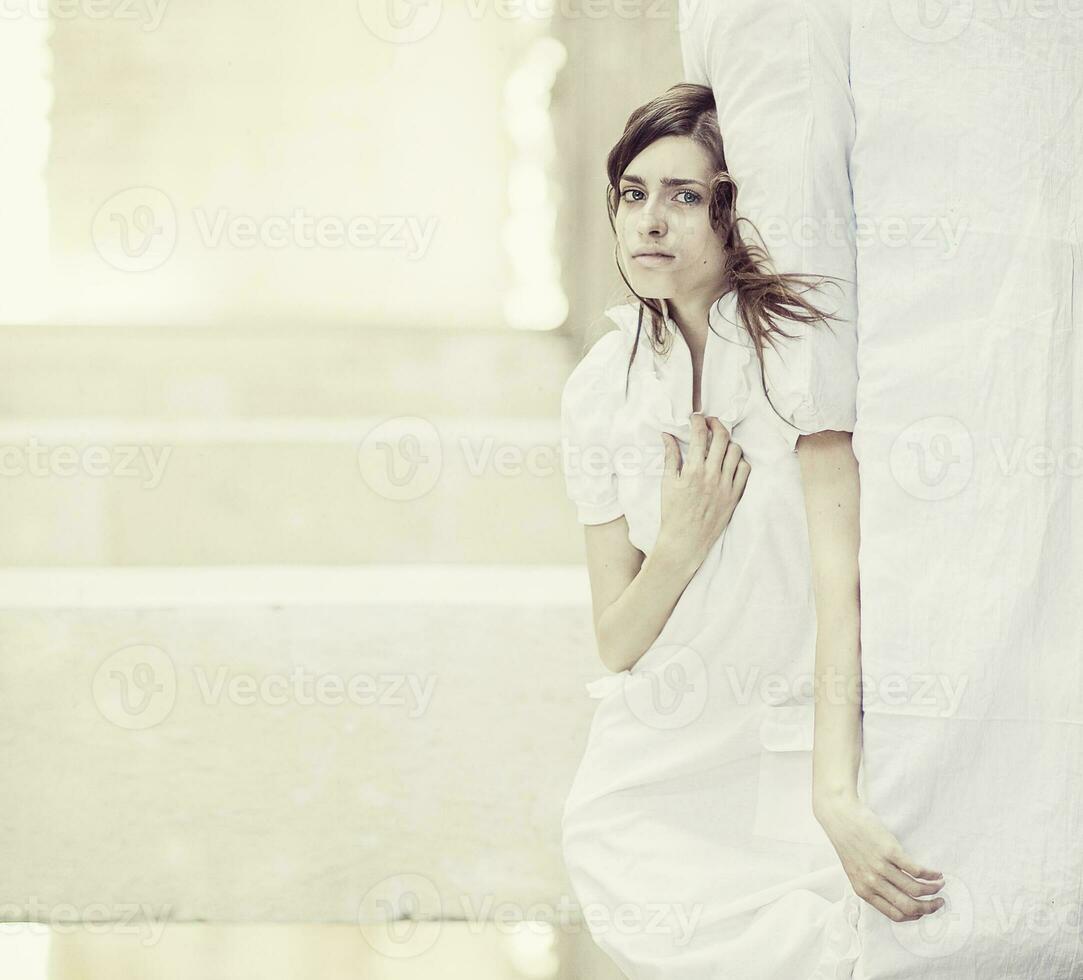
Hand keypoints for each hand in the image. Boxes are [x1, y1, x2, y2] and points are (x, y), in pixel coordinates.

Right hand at [657, 414, 749, 572]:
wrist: (685, 541)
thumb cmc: (673, 513)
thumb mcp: (667, 483)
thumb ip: (670, 457)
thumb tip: (668, 435)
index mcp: (693, 471)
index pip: (700, 436)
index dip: (698, 421)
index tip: (696, 417)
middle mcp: (712, 475)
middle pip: (722, 438)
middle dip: (716, 424)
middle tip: (710, 423)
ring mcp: (726, 485)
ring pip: (736, 451)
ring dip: (728, 442)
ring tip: (720, 442)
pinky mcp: (735, 495)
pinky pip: (745, 469)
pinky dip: (739, 460)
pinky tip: (730, 461)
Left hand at [814, 791, 945, 921]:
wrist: (839, 816)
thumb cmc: (848, 842)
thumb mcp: (855, 871)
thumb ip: (872, 885)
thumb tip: (896, 896)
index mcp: (863, 891)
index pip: (895, 914)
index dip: (914, 916)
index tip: (924, 912)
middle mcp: (872, 882)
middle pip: (908, 906)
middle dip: (928, 908)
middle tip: (939, 903)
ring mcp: (881, 867)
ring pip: (915, 889)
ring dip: (933, 890)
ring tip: (940, 885)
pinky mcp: (889, 851)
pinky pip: (916, 870)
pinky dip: (931, 875)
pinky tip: (937, 873)